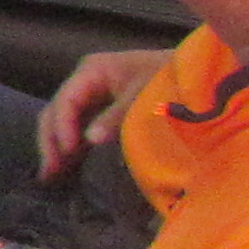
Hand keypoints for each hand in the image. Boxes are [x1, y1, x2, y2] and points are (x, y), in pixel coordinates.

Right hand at [36, 44, 171, 175]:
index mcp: (93, 70)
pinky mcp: (102, 111)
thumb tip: (90, 140)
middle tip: (50, 173)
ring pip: (63, 123)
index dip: (63, 127)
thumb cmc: (170, 77)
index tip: (68, 153)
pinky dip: (73, 149)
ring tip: (51, 177)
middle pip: (56, 111)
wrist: (198, 71)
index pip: (66, 100)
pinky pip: (79, 130)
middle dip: (52, 142)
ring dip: (58, 148)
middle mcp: (86, 82)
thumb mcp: (144, 94)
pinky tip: (67, 170)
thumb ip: (116, 116)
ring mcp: (93, 97)